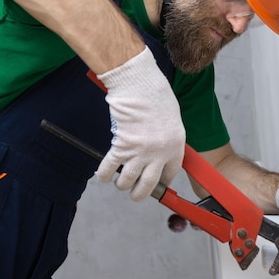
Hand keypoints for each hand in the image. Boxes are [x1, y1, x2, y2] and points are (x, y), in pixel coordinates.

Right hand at [95, 47, 184, 200]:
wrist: (139, 85)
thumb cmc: (155, 94)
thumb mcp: (171, 118)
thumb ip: (166, 137)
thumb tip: (157, 149)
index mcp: (175, 145)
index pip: (170, 173)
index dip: (162, 182)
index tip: (157, 184)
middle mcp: (159, 153)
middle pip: (149, 184)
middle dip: (140, 193)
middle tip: (135, 193)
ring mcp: (140, 152)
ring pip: (128, 180)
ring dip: (122, 184)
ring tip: (119, 183)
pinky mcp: (122, 146)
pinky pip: (110, 168)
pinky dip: (104, 174)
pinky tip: (103, 176)